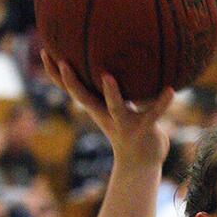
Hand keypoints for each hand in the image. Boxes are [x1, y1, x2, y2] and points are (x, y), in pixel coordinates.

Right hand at [40, 50, 173, 168]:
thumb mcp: (116, 108)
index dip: (56, 74)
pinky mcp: (144, 130)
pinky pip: (153, 114)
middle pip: (84, 98)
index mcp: (97, 108)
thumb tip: (115, 59)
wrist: (141, 164)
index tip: (45, 51)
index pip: (72, 89)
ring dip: (111, 94)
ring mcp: (124, 124)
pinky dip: (162, 103)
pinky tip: (170, 90)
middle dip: (72, 82)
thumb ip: (114, 89)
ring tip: (107, 77)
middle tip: (63, 62)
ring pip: (115, 108)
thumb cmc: (129, 129)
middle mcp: (106, 115)